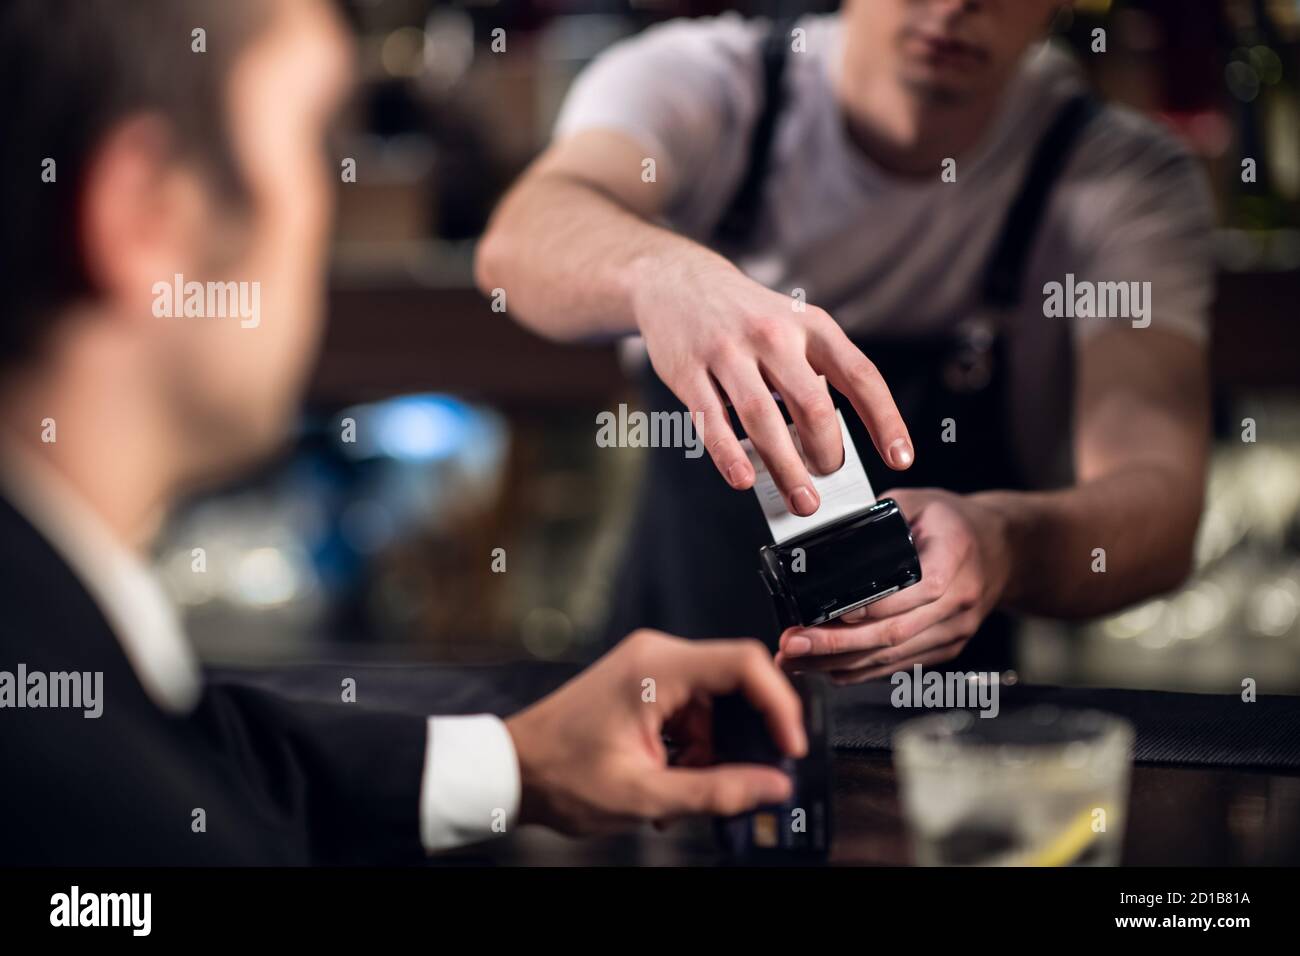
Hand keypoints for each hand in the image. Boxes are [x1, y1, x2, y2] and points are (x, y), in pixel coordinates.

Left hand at [506, 630, 806, 834]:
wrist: (513, 769)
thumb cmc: (560, 774)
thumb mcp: (643, 795)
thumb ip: (715, 792)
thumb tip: (773, 786)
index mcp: (658, 668)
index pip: (745, 663)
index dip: (779, 703)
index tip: (789, 745)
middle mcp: (657, 657)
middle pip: (735, 687)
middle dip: (742, 740)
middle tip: (743, 782)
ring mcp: (650, 669)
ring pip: (715, 707)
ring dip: (711, 753)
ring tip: (682, 794)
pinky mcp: (645, 687)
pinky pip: (692, 713)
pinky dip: (692, 749)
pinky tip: (670, 781)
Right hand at [631, 257, 912, 516]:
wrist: (677, 280)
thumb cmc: (744, 315)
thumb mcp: (792, 325)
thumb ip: (813, 373)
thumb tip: (827, 443)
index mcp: (810, 325)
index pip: (860, 376)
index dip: (885, 420)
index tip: (899, 457)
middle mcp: (772, 334)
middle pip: (812, 405)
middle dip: (827, 454)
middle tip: (828, 478)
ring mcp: (727, 352)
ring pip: (763, 419)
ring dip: (786, 467)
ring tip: (801, 500)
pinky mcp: (688, 371)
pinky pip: (712, 421)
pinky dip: (730, 455)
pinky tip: (743, 479)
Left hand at [775, 488, 1012, 684]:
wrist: (1005, 551)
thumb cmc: (955, 523)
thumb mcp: (919, 502)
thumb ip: (879, 516)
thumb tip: (828, 533)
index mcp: (954, 556)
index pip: (916, 590)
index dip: (872, 607)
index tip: (830, 613)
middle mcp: (958, 601)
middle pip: (895, 632)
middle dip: (837, 644)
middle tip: (792, 644)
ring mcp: (954, 630)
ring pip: (892, 655)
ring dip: (838, 663)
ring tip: (794, 662)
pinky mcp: (946, 648)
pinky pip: (899, 665)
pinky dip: (860, 670)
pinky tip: (824, 669)